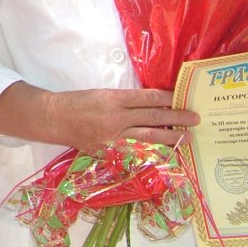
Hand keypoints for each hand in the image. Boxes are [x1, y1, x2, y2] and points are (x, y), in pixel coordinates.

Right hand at [0, 82, 199, 151]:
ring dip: (171, 137)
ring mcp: (113, 137)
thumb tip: (149, 104)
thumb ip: (122, 101)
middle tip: (195, 118)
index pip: (146, 98)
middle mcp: (115, 118)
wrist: (52, 118)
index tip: (180, 97)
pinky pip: (135, 151)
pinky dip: (151, 151)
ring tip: (187, 136)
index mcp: (111, 99)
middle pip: (152, 118)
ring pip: (148, 137)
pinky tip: (165, 152)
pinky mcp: (109, 151)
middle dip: (177, 118)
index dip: (165, 98)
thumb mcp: (99, 93)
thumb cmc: (75, 102)